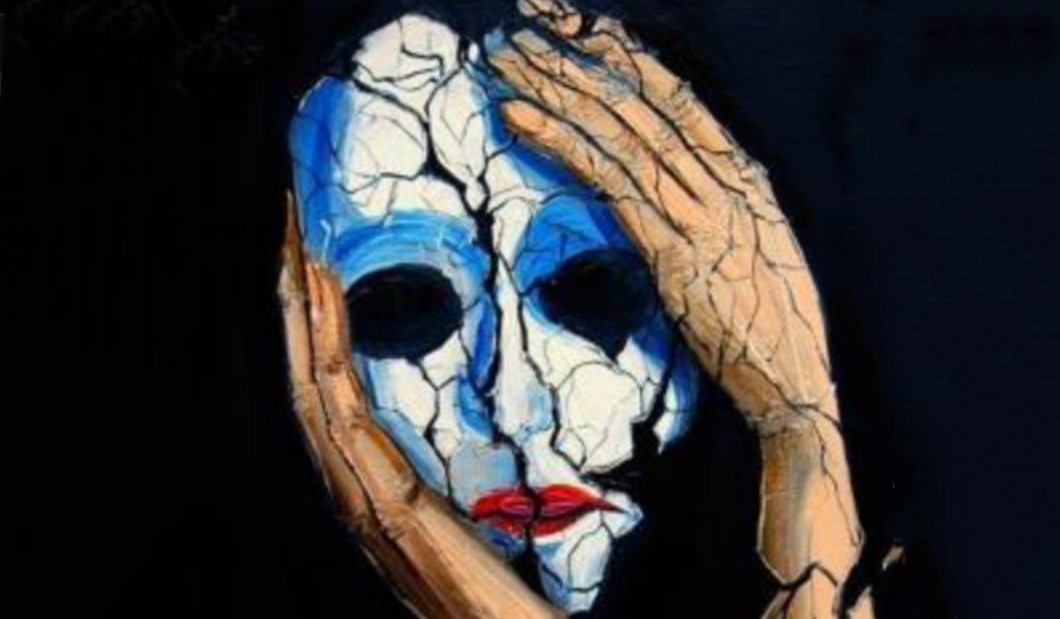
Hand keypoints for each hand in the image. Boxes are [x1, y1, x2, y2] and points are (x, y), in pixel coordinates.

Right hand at [279, 199, 562, 618]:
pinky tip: (327, 294)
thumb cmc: (476, 589)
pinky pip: (342, 405)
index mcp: (361, 483)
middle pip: (303, 379)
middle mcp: (344, 482)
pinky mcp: (379, 494)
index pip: (322, 393)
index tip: (308, 275)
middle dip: (291, 310)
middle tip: (285, 240)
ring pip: (310, 384)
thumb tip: (432, 460)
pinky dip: (328, 343)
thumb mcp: (443, 522)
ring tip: (295, 254)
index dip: (310, 334)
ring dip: (300, 315)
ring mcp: (354, 489)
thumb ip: (421, 488)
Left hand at [486, 1, 866, 615]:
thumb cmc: (775, 330)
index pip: (681, 103)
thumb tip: (683, 196)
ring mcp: (700, 211)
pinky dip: (561, 143)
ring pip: (619, 131)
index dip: (630, 62)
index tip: (587, 30)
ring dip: (558, 89)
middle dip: (579, 61)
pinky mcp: (673, 248)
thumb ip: (722, 217)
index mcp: (746, 180)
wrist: (795, 385)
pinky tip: (520, 118)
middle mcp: (725, 182)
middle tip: (526, 29)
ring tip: (507, 59)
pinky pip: (608, 180)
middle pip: (641, 104)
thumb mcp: (757, 257)